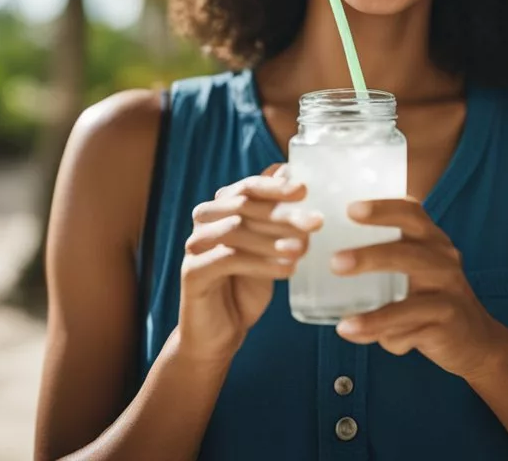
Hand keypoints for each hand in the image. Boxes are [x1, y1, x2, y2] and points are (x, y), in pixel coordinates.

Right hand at [178, 164, 321, 363]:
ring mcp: (195, 244)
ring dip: (273, 239)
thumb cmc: (246, 284)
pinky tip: (287, 270)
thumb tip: (293, 176)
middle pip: (244, 206)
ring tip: (303, 248)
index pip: (248, 187)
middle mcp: (204, 220)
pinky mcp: (192, 271)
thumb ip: (277, 215)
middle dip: (283, 213)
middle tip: (316, 222)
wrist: (220, 332)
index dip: (276, 187)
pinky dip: (261, 263)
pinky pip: (228, 259)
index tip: (305, 189)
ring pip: (235, 230)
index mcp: (222, 208)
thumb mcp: (268, 247)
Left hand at [330, 197, 504, 380]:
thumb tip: (320, 260)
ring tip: (343, 319)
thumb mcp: (415, 272)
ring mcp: (450, 292)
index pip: (412, 213)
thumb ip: (381, 263)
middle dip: (371, 254)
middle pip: (409, 250)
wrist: (475, 339)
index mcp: (432, 241)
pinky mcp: (449, 321)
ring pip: (412, 297)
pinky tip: (353, 333)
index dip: (383, 208)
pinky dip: (381, 331)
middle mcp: (444, 260)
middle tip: (335, 261)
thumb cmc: (433, 298)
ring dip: (376, 310)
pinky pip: (412, 327)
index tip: (351, 209)